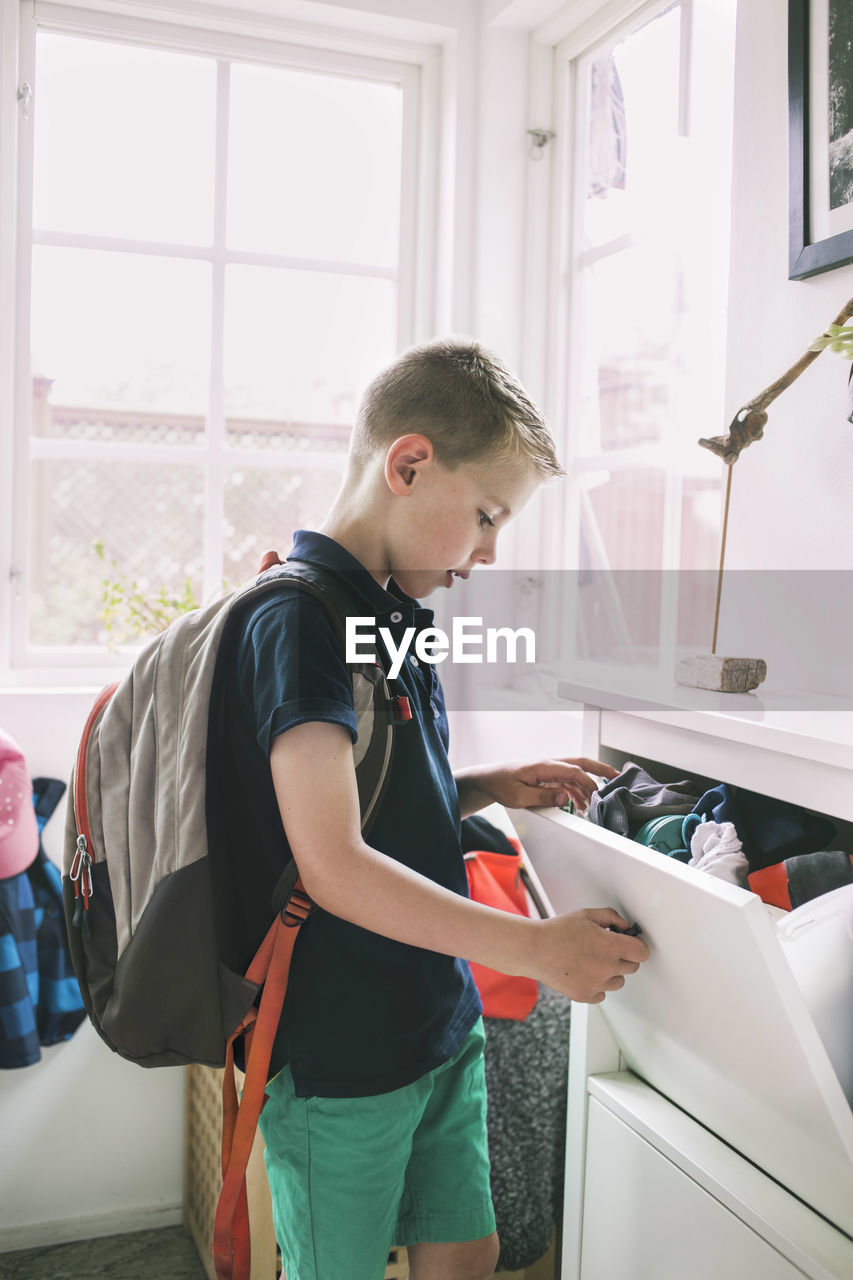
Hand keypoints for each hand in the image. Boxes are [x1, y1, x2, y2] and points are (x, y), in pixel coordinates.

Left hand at [458, 757, 618, 815]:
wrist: (488, 779)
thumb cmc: (500, 784)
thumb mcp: (519, 796)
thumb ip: (543, 797)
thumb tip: (564, 798)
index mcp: (544, 766)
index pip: (573, 771)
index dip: (588, 783)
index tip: (597, 796)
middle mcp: (549, 764)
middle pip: (581, 763)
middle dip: (600, 769)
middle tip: (617, 775)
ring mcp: (548, 770)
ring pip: (575, 773)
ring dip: (588, 785)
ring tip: (598, 801)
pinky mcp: (546, 776)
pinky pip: (566, 781)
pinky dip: (576, 790)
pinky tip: (579, 804)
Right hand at [526, 908, 648, 1003]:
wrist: (534, 950)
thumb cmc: (557, 931)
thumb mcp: (586, 915)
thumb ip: (611, 917)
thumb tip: (624, 925)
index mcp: (611, 946)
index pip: (642, 953)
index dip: (637, 947)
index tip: (630, 945)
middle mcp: (607, 967)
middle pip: (632, 968)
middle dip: (623, 958)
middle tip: (605, 950)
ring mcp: (597, 984)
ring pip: (617, 982)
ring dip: (610, 973)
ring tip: (591, 961)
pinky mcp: (585, 996)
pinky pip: (601, 993)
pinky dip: (596, 985)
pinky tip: (583, 972)